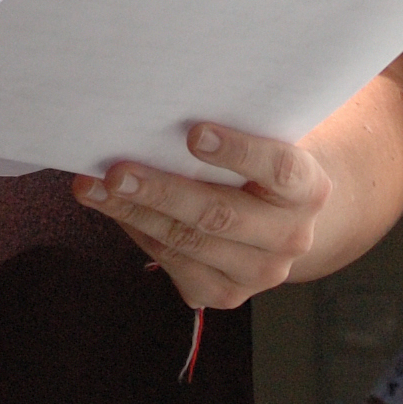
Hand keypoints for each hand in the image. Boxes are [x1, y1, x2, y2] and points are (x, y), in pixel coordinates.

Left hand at [73, 122, 334, 308]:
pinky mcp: (225, 295)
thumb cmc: (257, 162)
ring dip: (133, 213)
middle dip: (162, 191)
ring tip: (92, 187)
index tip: (193, 132)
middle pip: (220, 215)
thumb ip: (233, 127)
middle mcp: (290, 238)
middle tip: (116, 171)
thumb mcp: (262, 139)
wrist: (279, 217)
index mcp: (309, 189)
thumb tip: (159, 108)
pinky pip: (172, 264)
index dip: (238, 152)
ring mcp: (260, 273)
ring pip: (187, 243)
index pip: (279, 170)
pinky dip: (138, 232)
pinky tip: (113, 208)